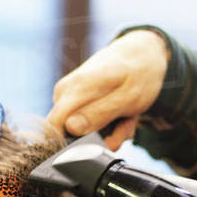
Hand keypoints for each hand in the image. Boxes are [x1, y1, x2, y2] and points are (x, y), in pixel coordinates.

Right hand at [47, 30, 169, 150]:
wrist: (143, 53)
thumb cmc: (139, 73)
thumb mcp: (128, 97)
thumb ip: (99, 113)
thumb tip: (70, 128)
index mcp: (75, 88)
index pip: (53, 127)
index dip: (74, 144)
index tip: (101, 144)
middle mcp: (65, 91)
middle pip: (69, 134)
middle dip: (100, 139)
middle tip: (124, 128)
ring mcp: (68, 96)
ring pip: (81, 132)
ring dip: (109, 133)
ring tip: (127, 119)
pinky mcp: (75, 102)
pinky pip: (87, 125)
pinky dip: (109, 126)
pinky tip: (123, 116)